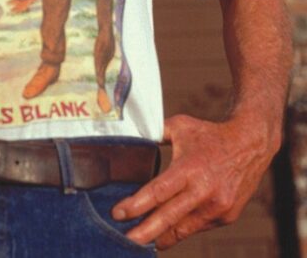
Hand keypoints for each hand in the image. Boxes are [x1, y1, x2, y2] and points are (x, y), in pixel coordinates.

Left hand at [112, 113, 274, 248]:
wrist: (250, 145)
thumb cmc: (209, 134)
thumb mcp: (180, 126)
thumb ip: (155, 132)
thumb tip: (129, 133)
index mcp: (190, 168)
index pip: (158, 192)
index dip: (136, 205)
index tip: (117, 213)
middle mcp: (204, 191)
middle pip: (168, 219)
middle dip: (144, 233)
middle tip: (124, 241)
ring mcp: (217, 207)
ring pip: (183, 229)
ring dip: (161, 237)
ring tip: (140, 241)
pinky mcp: (226, 217)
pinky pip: (197, 227)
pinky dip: (180, 230)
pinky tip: (165, 231)